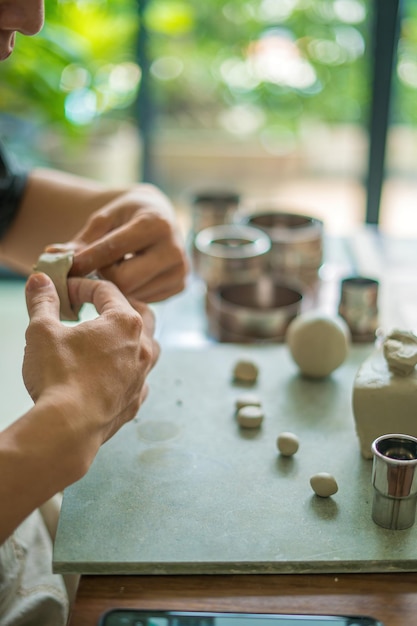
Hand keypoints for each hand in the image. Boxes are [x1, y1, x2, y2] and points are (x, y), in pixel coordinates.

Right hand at [23, 272, 159, 447]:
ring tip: (110, 339)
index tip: (63, 291)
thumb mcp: (42, 330)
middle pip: (141, 314)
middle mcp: (142, 347)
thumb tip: (39, 281)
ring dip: (132, 339)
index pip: (107, 291)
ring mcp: (142, 377)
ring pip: (148, 348)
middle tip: (97, 307)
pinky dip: (128, 372)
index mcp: (125, 322)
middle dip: (120, 306)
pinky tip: (111, 375)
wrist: (67, 428)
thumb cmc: (58, 375)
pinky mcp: (135, 402)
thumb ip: (42, 301)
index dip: (82, 286)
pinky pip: (139, 380)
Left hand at [46, 184, 188, 301]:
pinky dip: (130, 292)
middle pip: (124, 280)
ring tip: (113, 269)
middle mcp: (174, 248)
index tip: (66, 269)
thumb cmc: (128, 216)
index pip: (113, 250)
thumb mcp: (105, 219)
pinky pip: (144, 300)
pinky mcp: (180, 286)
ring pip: (133, 294)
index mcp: (156, 223)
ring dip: (115, 286)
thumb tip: (52, 255)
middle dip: (103, 276)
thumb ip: (81, 240)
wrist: (161, 216)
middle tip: (93, 270)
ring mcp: (180, 270)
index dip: (86, 261)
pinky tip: (129, 276)